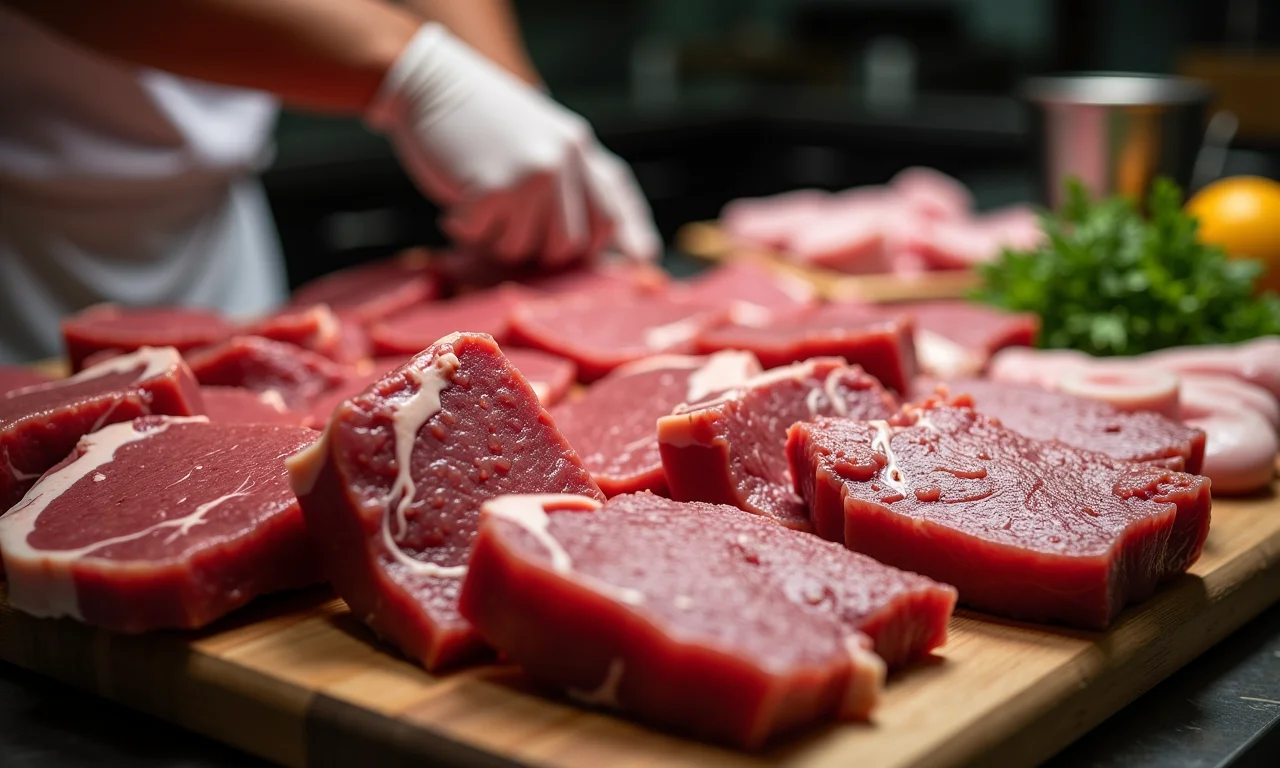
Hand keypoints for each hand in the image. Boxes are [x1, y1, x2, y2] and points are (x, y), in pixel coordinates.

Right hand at [366, 23, 659, 265]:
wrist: (433, 84)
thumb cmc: (486, 122)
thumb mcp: (546, 140)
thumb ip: (579, 186)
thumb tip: (635, 253)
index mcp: (580, 149)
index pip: (613, 213)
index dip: (608, 244)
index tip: (624, 263)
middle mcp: (563, 161)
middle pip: (568, 246)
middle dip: (535, 248)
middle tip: (507, 226)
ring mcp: (530, 175)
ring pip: (523, 249)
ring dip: (495, 240)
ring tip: (480, 207)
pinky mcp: (493, 188)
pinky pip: (484, 239)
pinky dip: (465, 229)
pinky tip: (457, 206)